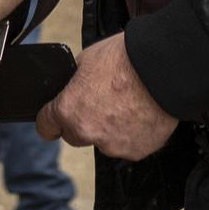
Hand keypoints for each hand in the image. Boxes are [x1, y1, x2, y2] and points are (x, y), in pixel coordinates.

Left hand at [36, 34, 178, 160]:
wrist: (163, 67)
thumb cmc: (125, 58)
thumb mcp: (86, 60)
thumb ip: (75, 82)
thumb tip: (73, 89)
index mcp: (68, 110)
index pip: (45, 127)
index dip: (49, 120)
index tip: (54, 119)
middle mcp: (88, 133)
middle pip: (75, 136)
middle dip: (83, 123)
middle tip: (101, 103)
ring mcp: (114, 146)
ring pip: (104, 141)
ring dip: (110, 129)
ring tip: (128, 104)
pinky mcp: (138, 151)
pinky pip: (129, 145)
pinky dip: (133, 134)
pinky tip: (142, 113)